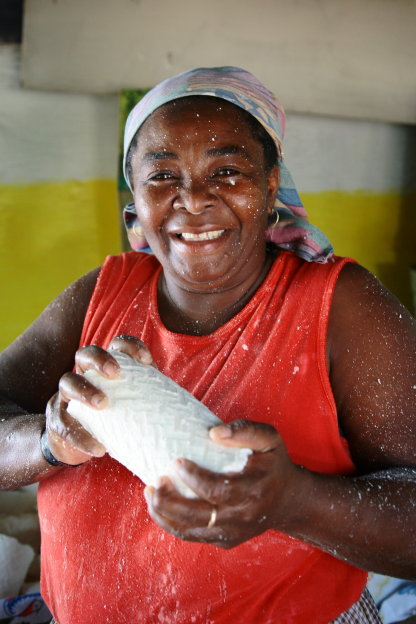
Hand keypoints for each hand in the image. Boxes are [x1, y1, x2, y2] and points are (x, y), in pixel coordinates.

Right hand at [45, 335, 153, 465]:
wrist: (80, 444)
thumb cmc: (117, 420)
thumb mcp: (135, 406)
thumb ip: (156, 404)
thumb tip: (202, 422)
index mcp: (106, 367)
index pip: (116, 344)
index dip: (130, 347)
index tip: (147, 361)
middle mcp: (84, 374)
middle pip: (86, 353)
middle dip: (100, 359)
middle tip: (115, 373)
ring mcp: (66, 396)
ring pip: (68, 381)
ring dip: (85, 390)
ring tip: (103, 404)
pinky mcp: (56, 420)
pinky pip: (64, 424)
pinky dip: (81, 436)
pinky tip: (99, 448)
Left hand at [144, 420, 300, 547]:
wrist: (289, 500)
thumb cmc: (273, 464)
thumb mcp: (270, 439)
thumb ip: (245, 430)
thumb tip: (213, 433)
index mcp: (254, 490)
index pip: (217, 490)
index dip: (193, 478)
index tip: (176, 462)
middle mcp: (242, 516)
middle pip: (198, 515)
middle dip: (170, 501)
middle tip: (154, 482)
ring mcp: (233, 532)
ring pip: (190, 531)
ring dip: (165, 514)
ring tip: (149, 493)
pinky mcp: (225, 541)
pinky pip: (192, 536)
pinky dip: (171, 524)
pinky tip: (159, 507)